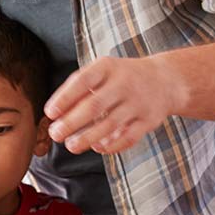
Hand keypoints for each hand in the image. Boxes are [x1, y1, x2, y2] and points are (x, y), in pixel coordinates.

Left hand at [44, 55, 178, 155]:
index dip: (64, 98)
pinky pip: (128, 137)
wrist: (165, 80)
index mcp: (108, 67)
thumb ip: (80, 88)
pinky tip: (97, 147)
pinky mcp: (149, 121)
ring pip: (110, 124)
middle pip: (95, 105)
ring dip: (87, 138)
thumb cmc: (122, 77)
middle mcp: (124, 83)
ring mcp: (138, 103)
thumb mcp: (103, 71)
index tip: (50, 113)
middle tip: (55, 134)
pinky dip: (111, 145)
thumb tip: (54, 113)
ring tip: (71, 146)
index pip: (83, 81)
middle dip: (72, 122)